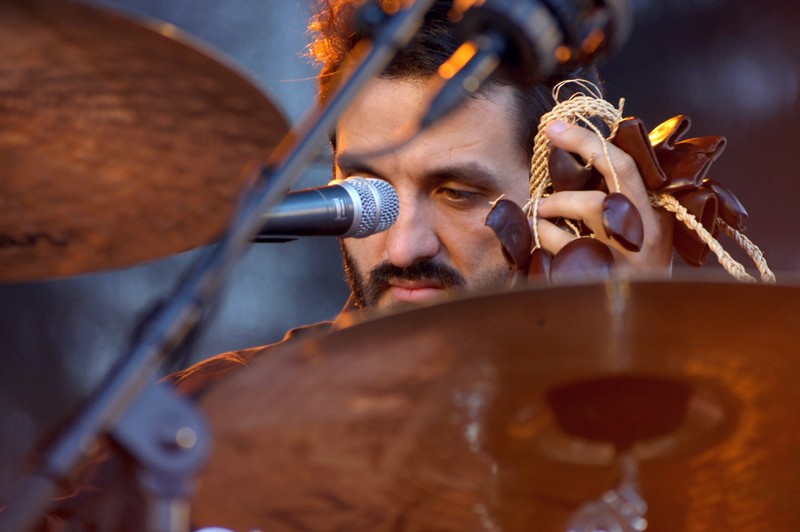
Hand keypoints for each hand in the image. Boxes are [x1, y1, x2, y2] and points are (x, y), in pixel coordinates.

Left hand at [535, 120, 673, 272]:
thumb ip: (616, 203)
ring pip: (592, 205)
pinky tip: (540, 234)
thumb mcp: (637, 235)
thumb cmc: (634, 275)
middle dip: (584, 142)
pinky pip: (565, 244)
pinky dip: (546, 235)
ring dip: (556, 202)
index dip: (592, 139)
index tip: (558, 123)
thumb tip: (580, 165)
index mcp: (655, 213)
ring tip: (539, 209)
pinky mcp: (604, 273)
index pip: (627, 163)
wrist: (643, 323)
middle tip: (549, 132)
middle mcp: (647, 227)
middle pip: (617, 170)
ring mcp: (629, 250)